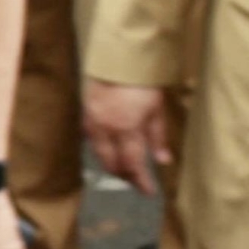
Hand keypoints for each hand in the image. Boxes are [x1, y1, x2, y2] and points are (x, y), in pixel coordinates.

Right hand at [84, 80, 171, 195]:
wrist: (118, 57)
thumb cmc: (142, 82)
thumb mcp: (156, 109)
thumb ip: (157, 137)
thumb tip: (163, 161)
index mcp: (126, 129)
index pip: (132, 164)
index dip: (141, 181)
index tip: (149, 191)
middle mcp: (105, 130)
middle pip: (112, 163)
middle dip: (125, 176)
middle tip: (138, 180)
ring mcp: (92, 122)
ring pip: (99, 154)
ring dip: (112, 164)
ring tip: (126, 167)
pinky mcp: (85, 114)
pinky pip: (91, 140)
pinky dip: (101, 149)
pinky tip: (110, 149)